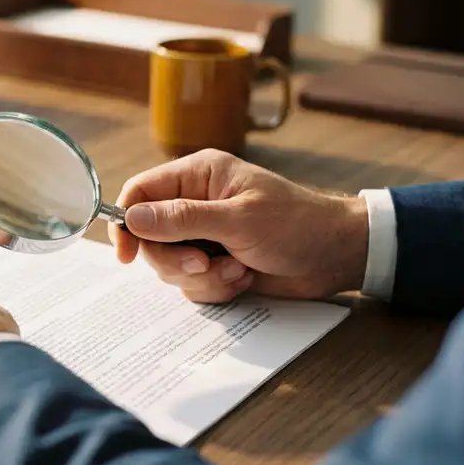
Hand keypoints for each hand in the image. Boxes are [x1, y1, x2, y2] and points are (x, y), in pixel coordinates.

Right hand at [108, 150, 367, 302]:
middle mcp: (194, 203)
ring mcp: (204, 235)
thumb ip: (182, 219)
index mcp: (197, 176)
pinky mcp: (215, 263)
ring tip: (236, 271)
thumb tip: (132, 217)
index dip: (127, 222)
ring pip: (169, 265)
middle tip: (203, 265)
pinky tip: (243, 277)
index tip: (126, 254)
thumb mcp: (238, 220)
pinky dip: (215, 288)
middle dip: (174, 259)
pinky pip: (192, 283)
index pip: (140, 192)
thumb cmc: (296, 224)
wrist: (337, 256)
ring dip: (201, 277)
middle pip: (150, 237)